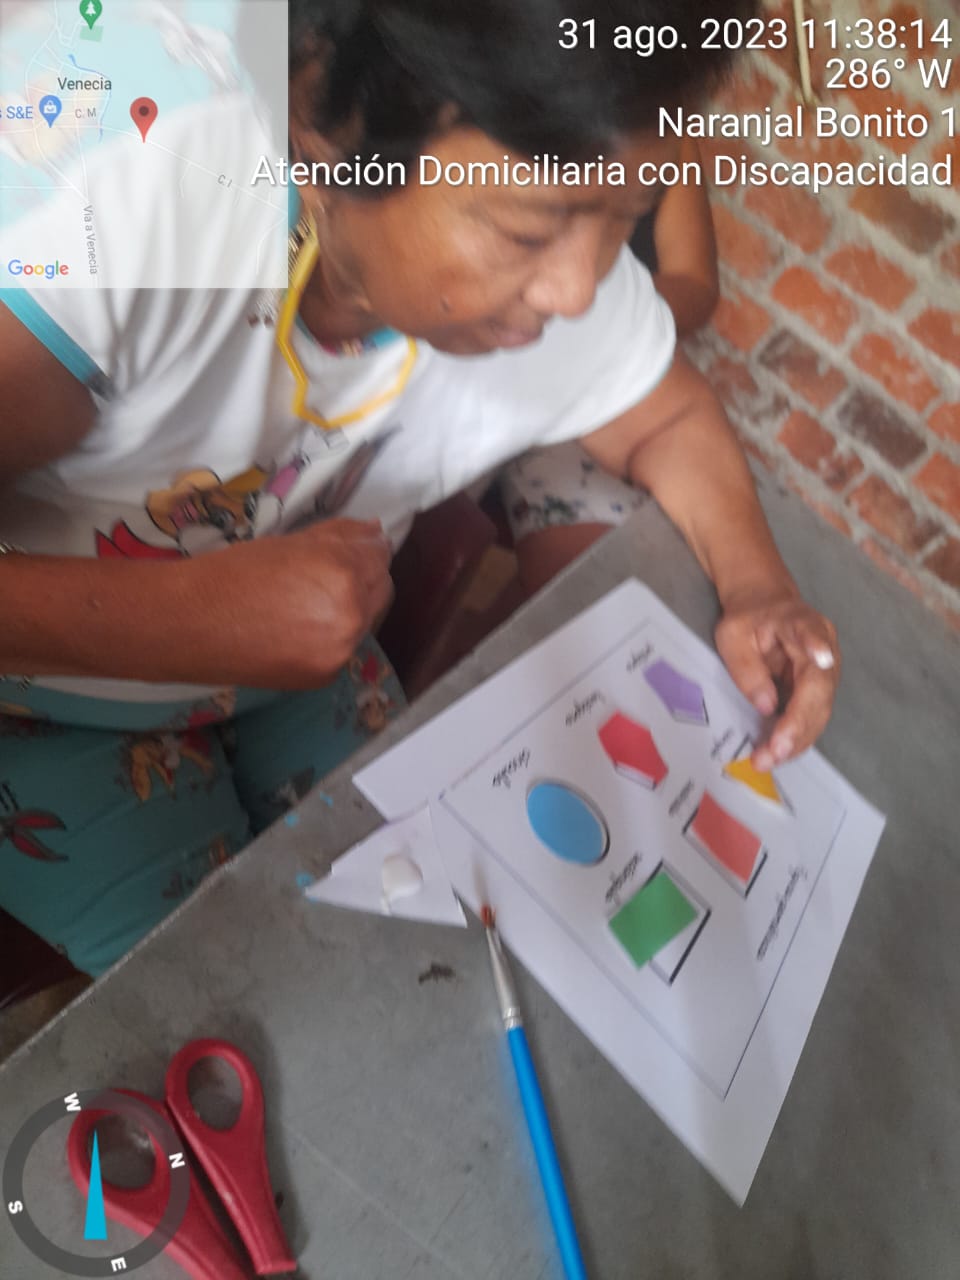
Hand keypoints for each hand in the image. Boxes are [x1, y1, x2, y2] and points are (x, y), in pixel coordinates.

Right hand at [186, 518, 393, 687]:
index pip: (379, 555)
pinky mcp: (326, 675)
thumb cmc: (233, 573)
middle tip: (329, 575)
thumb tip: (374, 531)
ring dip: (350, 609)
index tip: (352, 549)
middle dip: (363, 578)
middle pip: (381, 589)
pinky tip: (301, 629)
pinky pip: (344, 649)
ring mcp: (341, 650)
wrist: (190, 625)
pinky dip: (332, 638)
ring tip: (310, 603)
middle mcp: (351, 613)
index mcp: (342, 571)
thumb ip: (339, 536)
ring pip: (365, 621)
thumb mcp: (290, 542)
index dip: (367, 549)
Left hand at [715, 588, 839, 769]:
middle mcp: (824, 647)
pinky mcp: (819, 689)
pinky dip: (795, 737)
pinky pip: (812, 716)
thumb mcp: (732, 635)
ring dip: (797, 740)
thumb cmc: (747, 617)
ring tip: (768, 760)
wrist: (763, 605)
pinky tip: (776, 753)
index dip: (818, 647)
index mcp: (800, 622)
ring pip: (819, 711)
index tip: (822, 657)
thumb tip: (767, 706)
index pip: (811, 634)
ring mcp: (826, 670)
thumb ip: (747, 667)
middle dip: (797, 726)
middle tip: (773, 753)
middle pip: (819, 690)